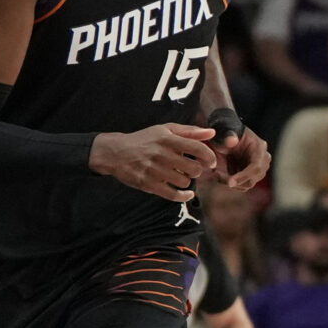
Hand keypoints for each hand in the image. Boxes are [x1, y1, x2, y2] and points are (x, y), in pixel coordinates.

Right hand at [91, 122, 216, 201]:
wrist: (115, 152)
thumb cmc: (144, 140)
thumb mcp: (165, 130)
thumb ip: (190, 131)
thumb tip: (212, 133)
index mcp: (168, 139)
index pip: (198, 149)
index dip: (209, 157)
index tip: (210, 162)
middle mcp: (161, 154)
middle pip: (194, 168)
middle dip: (197, 170)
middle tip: (192, 169)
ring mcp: (154, 170)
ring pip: (184, 182)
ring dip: (186, 180)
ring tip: (180, 175)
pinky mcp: (148, 184)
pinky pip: (173, 194)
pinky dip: (184, 196)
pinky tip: (188, 193)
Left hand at [216, 122, 271, 189]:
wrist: (224, 133)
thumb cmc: (225, 130)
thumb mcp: (225, 131)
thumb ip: (228, 136)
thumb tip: (231, 141)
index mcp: (260, 147)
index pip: (256, 167)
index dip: (244, 176)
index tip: (230, 183)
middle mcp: (263, 159)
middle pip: (253, 179)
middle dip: (235, 181)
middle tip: (216, 176)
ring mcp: (258, 167)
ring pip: (247, 184)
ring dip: (231, 183)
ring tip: (216, 174)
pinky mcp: (250, 173)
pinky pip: (242, 184)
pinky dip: (230, 182)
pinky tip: (219, 174)